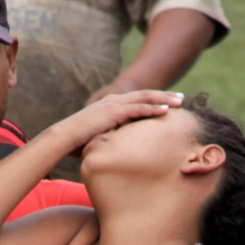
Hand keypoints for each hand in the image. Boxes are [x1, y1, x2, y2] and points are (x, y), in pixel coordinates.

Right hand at [48, 89, 181, 156]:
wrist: (63, 138)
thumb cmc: (76, 142)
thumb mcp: (99, 137)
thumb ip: (111, 138)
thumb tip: (119, 149)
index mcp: (110, 105)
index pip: (137, 100)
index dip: (154, 100)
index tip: (169, 102)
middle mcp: (113, 101)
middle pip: (145, 95)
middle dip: (165, 95)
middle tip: (182, 98)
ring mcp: (114, 105)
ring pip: (145, 99)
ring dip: (164, 99)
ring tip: (180, 102)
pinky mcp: (114, 112)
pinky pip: (138, 109)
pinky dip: (153, 108)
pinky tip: (166, 110)